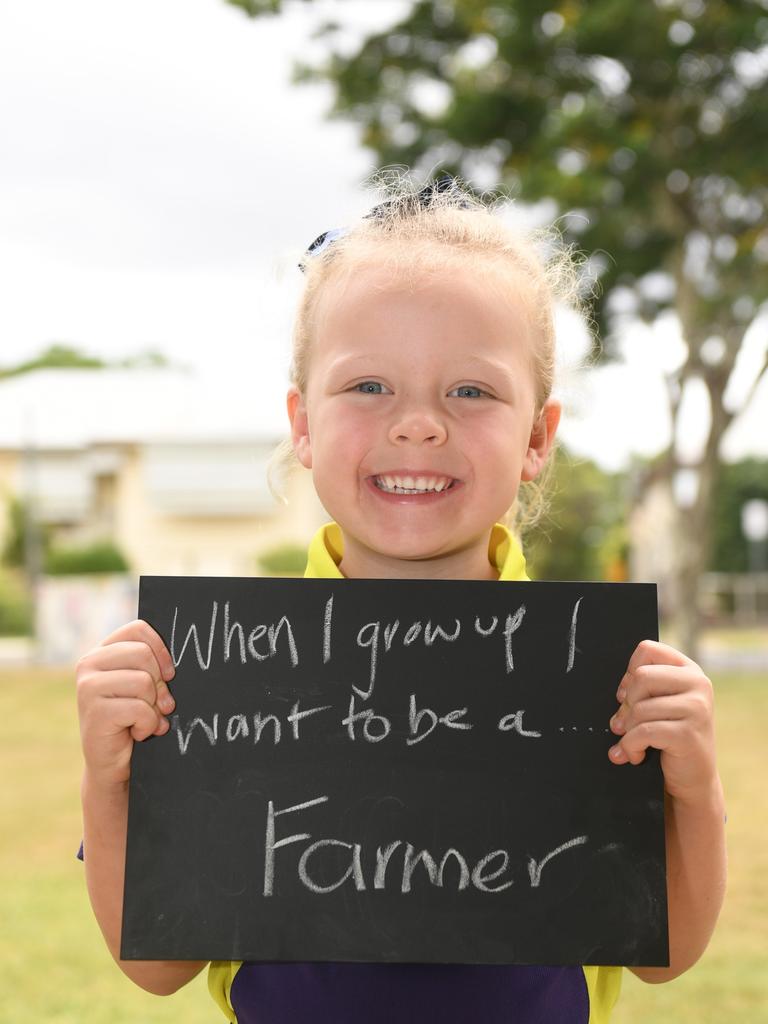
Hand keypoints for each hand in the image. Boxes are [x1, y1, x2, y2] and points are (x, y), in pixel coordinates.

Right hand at [76, 619, 175, 785]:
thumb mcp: (141, 686)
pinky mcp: (94, 711)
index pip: (138, 629)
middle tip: (158, 705)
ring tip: (143, 720)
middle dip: (159, 684)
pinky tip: (136, 733)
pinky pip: (140, 709)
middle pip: (144, 654)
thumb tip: (174, 664)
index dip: (161, 649)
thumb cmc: (132, 719)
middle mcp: (89, 664)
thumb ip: (150, 666)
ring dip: (153, 708)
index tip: (169, 673)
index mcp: (101, 651)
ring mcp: (88, 687)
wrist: (112, 763)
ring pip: (144, 682)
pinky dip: (148, 725)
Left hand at [608, 639, 717, 802]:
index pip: (647, 650)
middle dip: (626, 705)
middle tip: (623, 725)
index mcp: (689, 670)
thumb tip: (620, 694)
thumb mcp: (660, 704)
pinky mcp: (689, 733)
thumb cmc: (670, 737)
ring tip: (631, 744)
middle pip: (640, 676)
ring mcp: (697, 708)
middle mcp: (698, 683)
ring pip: (640, 708)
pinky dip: (631, 746)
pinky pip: (644, 732)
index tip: (626, 696)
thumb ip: (644, 688)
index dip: (629, 673)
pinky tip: (635, 756)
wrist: (692, 779)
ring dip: (627, 731)